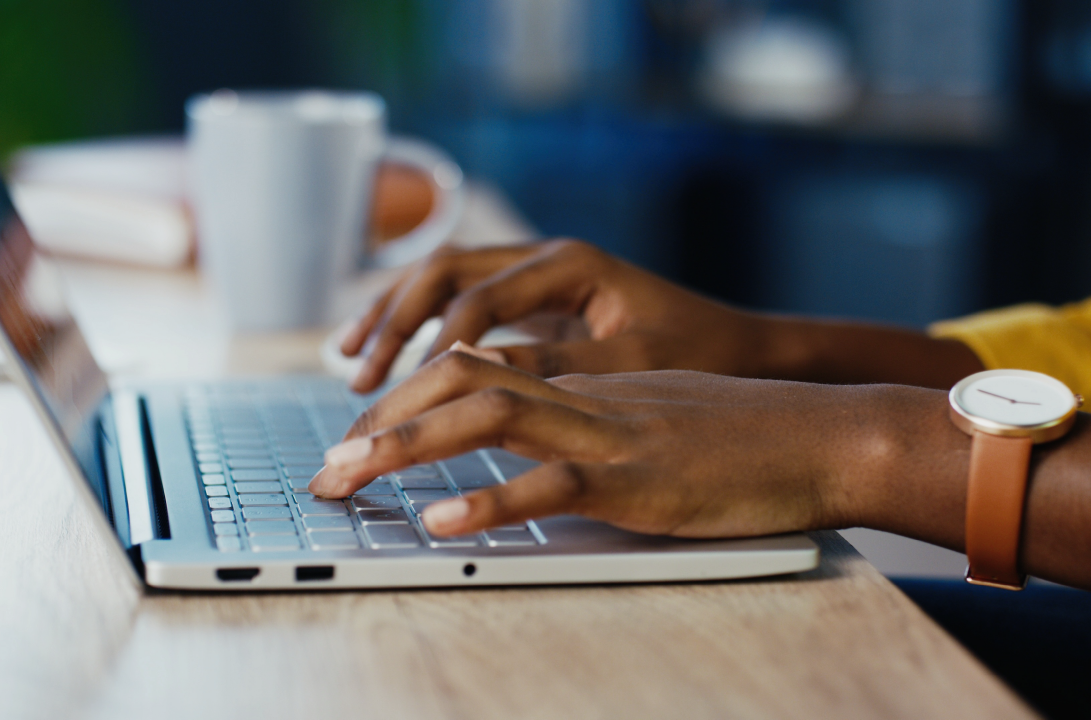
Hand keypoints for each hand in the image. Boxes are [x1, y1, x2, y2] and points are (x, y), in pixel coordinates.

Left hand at [309, 349, 889, 537]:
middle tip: (325, 464)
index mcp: (585, 383)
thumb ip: (598, 424)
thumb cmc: (749, 436)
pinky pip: (553, 485)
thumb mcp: (659, 417)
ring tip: (346, 478)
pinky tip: (442, 525)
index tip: (359, 436)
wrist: (825, 435)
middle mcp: (585, 396)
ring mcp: (610, 433)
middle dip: (381, 418)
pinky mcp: (640, 480)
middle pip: (459, 379)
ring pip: (488, 416)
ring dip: (406, 446)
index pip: (474, 368)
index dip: (406, 398)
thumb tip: (541, 451)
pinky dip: (491, 503)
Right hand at [339, 240, 771, 391]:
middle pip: (443, 273)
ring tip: (349, 364)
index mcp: (570, 265)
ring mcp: (536, 276)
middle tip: (358, 378)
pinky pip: (458, 305)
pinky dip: (419, 329)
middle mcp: (546, 258)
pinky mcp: (533, 304)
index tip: (394, 393)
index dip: (429, 346)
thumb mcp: (630, 364)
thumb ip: (554, 366)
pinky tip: (391, 362)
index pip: (477, 298)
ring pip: (441, 280)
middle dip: (392, 323)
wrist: (742, 345)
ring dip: (392, 318)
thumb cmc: (700, 352)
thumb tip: (468, 375)